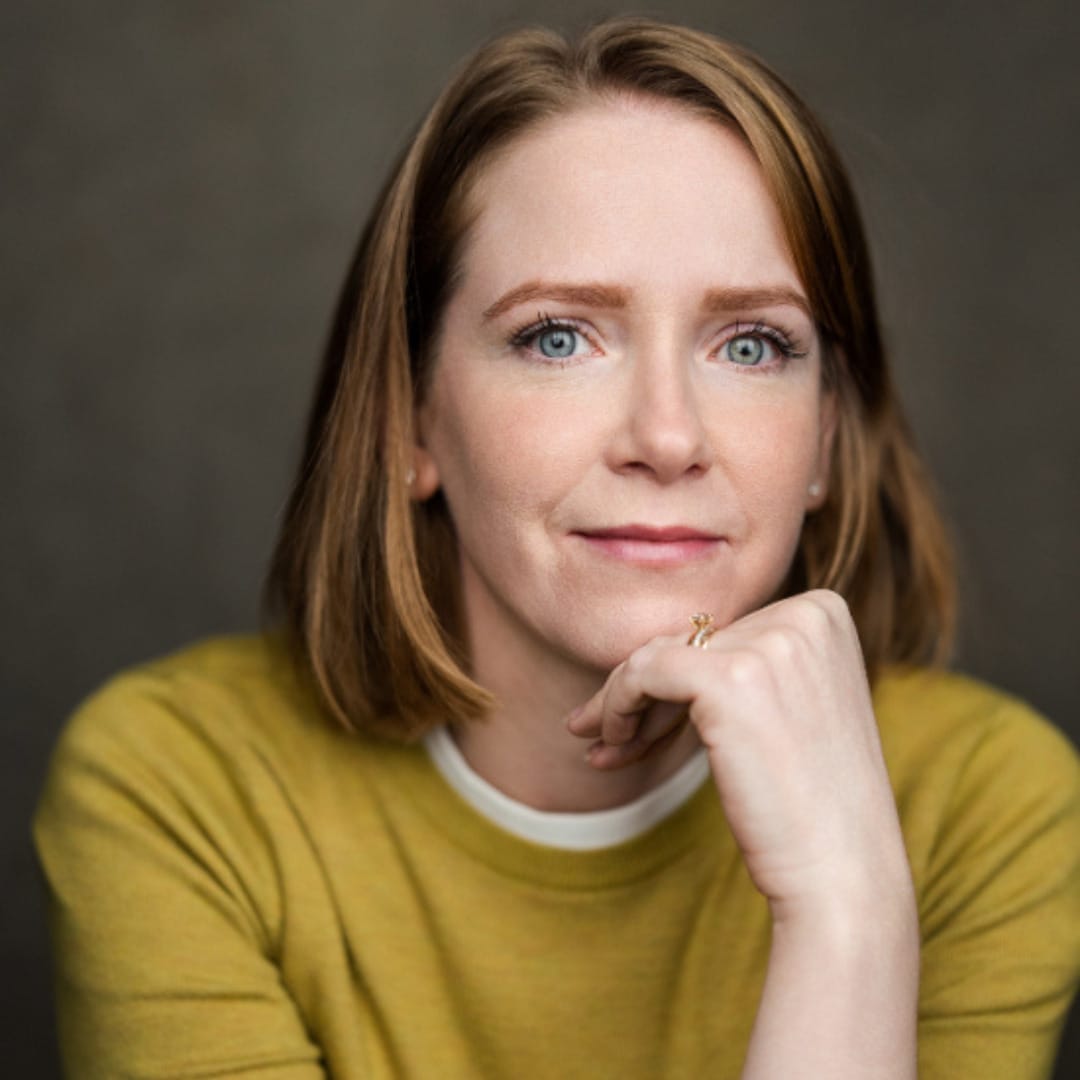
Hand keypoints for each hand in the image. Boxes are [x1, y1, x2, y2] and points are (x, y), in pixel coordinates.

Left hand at [566, 590, 911, 914]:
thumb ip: (738, 668)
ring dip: (621, 702)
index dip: (680, 677)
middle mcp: (804, 615)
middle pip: (689, 643)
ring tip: (599, 743)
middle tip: (605, 735)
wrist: (843, 875)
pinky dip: (615, 703)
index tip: (655, 726)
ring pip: (658, 655)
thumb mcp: (787, 709)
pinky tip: (612, 742)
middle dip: (646, 694)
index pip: (722, 632)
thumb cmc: (810, 804)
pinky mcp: (731, 678)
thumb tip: (651, 656)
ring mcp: (771, 643)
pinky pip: (644, 672)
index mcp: (823, 613)